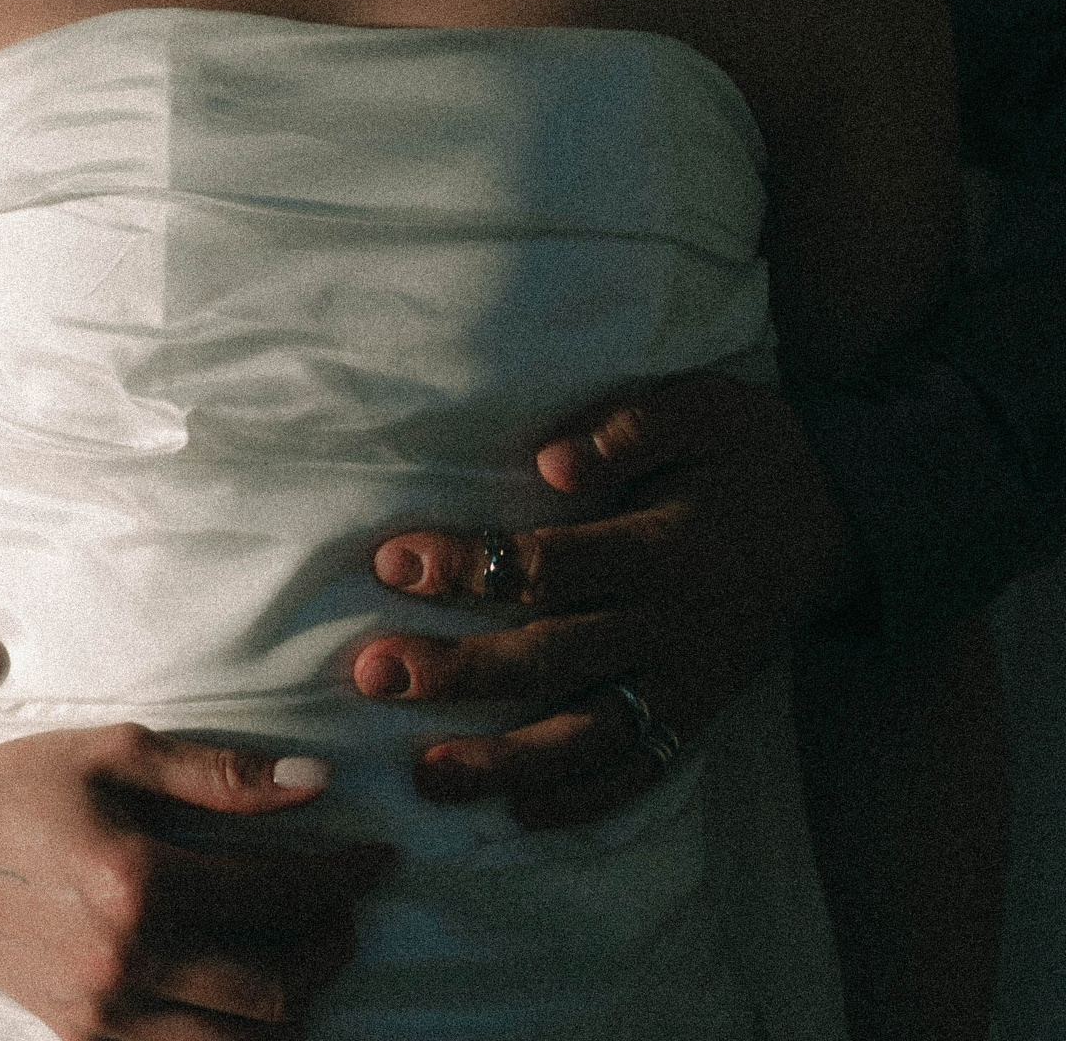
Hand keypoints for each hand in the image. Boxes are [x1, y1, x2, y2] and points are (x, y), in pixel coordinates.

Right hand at [0, 723, 387, 1039]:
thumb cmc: (25, 783)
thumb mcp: (117, 752)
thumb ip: (218, 774)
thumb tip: (314, 783)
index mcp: (138, 879)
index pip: (277, 890)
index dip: (342, 875)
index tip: (381, 859)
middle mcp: (125, 961)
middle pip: (274, 987)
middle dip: (327, 949)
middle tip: (343, 914)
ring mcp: (102, 1014)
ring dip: (290, 1007)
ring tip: (303, 960)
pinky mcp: (84, 1039)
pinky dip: (229, 1039)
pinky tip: (245, 1004)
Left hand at [353, 373, 857, 830]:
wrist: (849, 515)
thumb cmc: (755, 450)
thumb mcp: (706, 407)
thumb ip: (630, 427)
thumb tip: (552, 459)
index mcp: (662, 547)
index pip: (547, 566)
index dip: (466, 567)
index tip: (390, 563)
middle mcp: (670, 625)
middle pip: (550, 658)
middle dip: (456, 672)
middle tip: (372, 673)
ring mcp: (686, 680)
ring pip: (587, 735)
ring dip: (503, 760)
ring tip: (426, 778)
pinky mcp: (701, 711)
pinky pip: (642, 770)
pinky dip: (584, 800)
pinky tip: (520, 814)